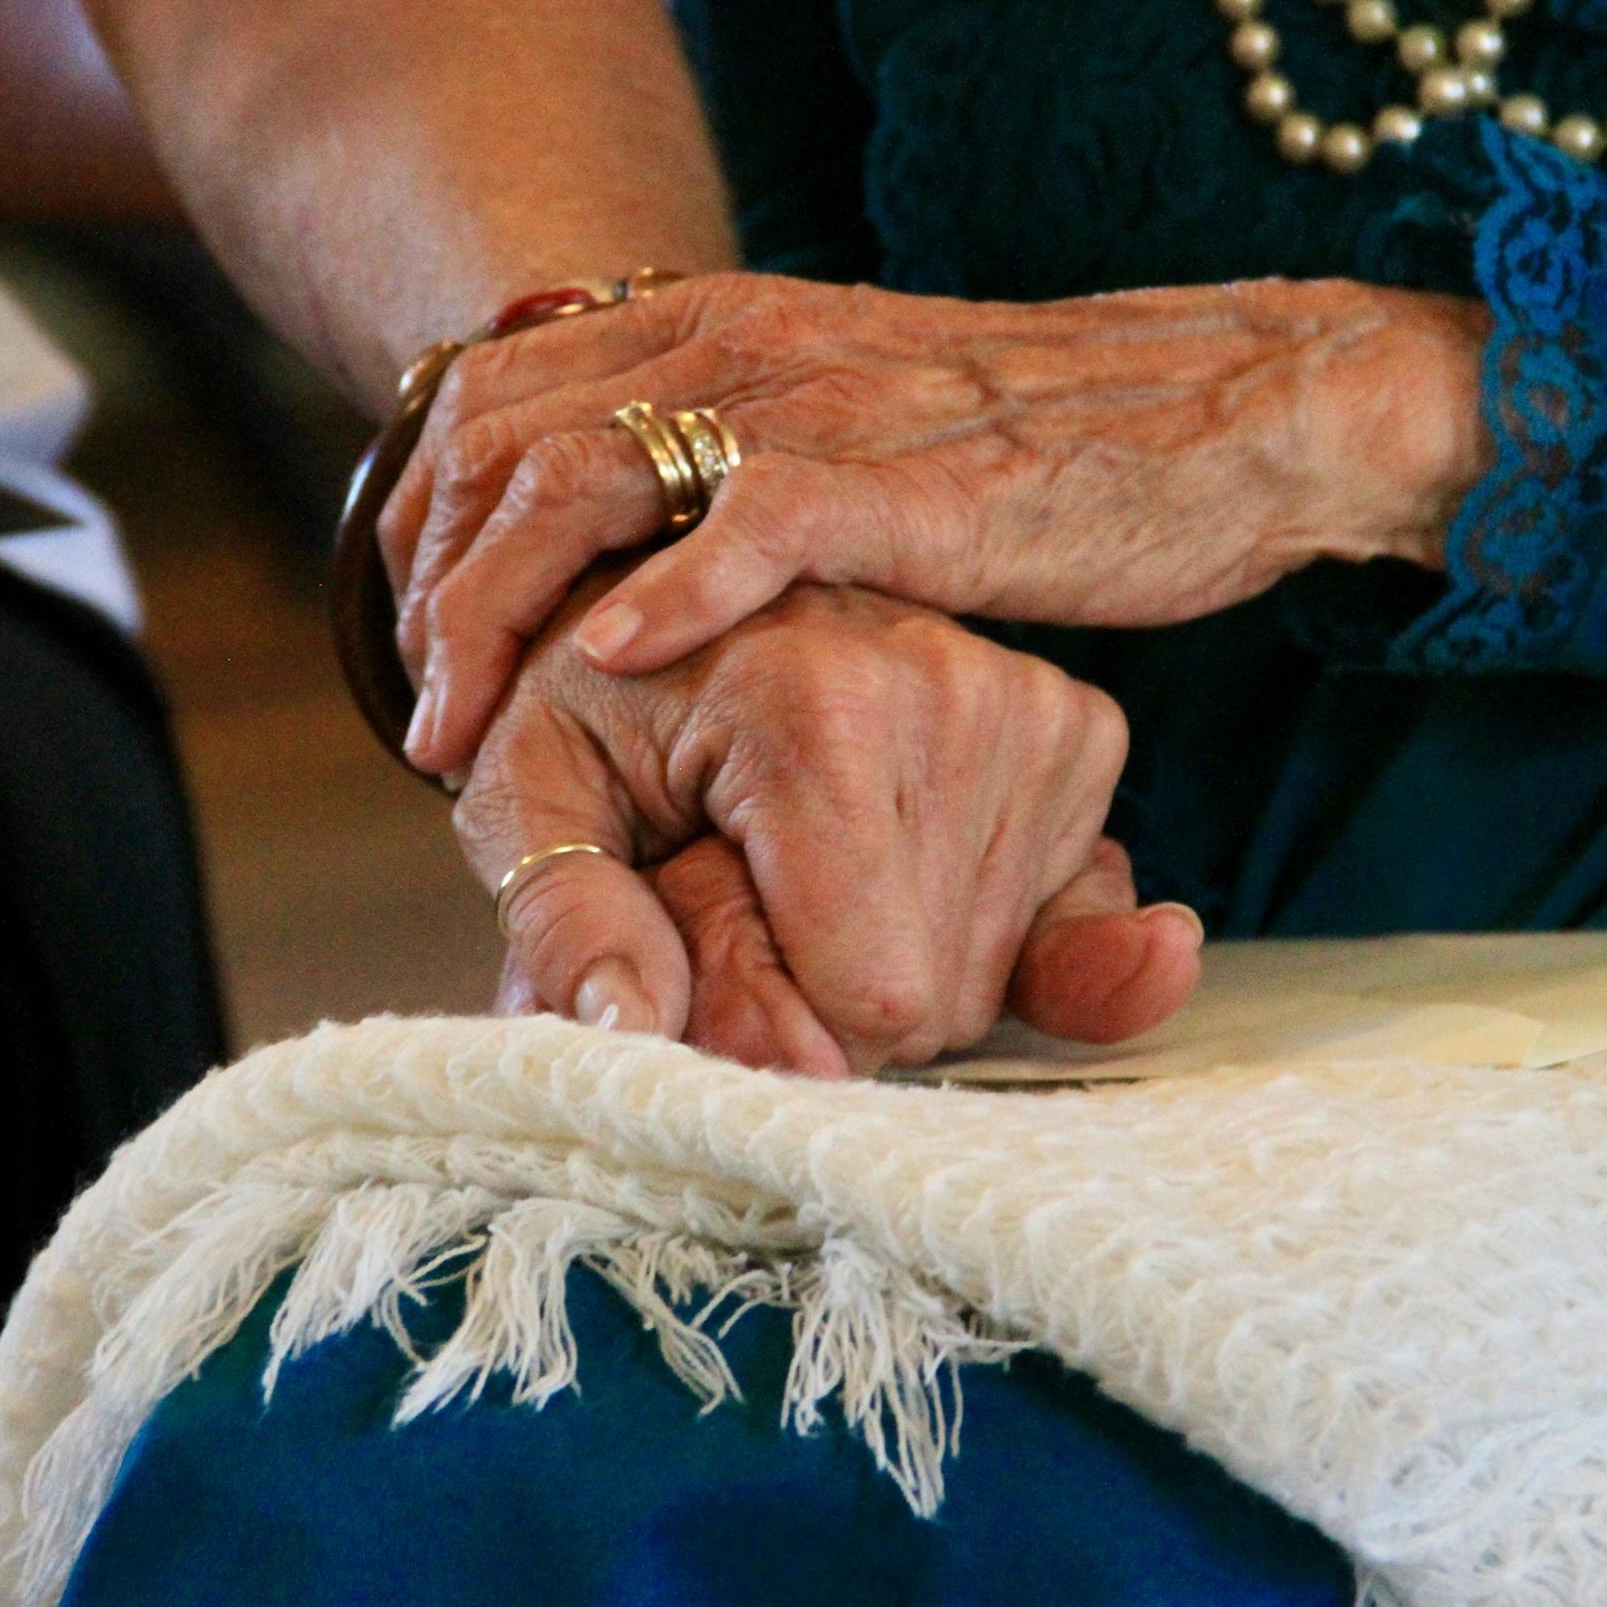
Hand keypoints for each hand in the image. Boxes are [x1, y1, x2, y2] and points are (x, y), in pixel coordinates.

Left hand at [392, 272, 1492, 772]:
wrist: (1236, 406)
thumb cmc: (1050, 442)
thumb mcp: (859, 420)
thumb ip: (745, 451)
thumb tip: (644, 538)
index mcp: (721, 322)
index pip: (491, 396)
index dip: (420, 523)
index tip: (414, 641)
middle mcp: (744, 341)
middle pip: (497, 440)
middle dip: (424, 587)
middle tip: (422, 714)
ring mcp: (820, 403)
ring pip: (581, 477)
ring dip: (496, 612)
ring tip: (466, 732)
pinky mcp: (908, 479)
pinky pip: (749, 521)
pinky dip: (663, 592)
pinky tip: (609, 664)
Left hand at [454, 580, 1202, 1075]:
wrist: (681, 578)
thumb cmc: (593, 700)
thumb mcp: (527, 797)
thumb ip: (567, 918)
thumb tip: (634, 1028)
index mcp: (816, 699)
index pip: (875, 994)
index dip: (781, 1021)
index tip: (708, 937)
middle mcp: (951, 683)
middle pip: (934, 996)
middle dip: (830, 991)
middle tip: (746, 888)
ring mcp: (1032, 702)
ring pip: (991, 972)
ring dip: (891, 955)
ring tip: (803, 859)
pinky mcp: (1079, 728)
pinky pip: (1058, 921)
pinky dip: (968, 923)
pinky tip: (888, 864)